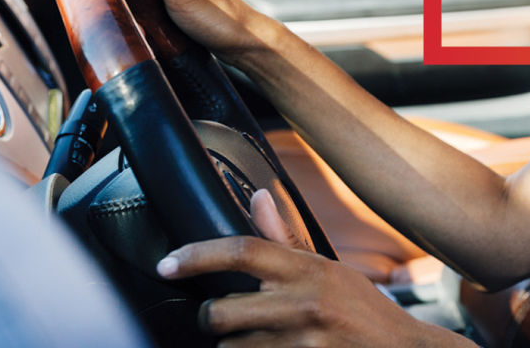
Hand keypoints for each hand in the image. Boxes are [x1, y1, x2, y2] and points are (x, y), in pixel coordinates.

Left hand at [158, 193, 453, 346]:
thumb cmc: (361, 308)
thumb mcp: (327, 268)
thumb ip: (286, 237)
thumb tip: (257, 197)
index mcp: (309, 269)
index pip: (243, 250)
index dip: (198, 255)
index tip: (168, 262)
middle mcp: (303, 303)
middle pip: (220, 311)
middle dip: (212, 315)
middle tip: (222, 314)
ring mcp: (301, 342)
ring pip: (229, 346)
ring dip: (234, 344)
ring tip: (258, 338)